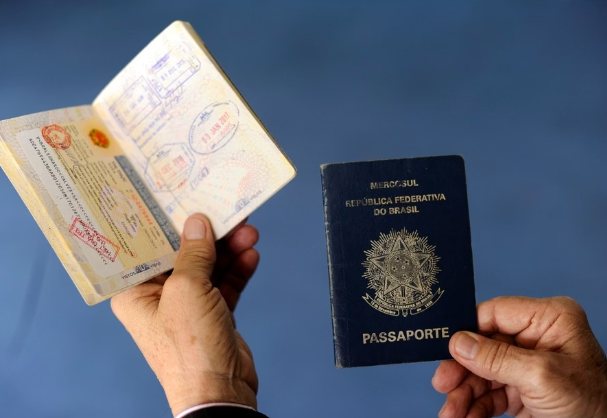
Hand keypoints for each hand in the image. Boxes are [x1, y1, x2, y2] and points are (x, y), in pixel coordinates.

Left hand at [111, 214, 259, 415]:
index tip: (180, 197)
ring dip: (229, 249)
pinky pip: (225, 283)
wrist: (220, 392)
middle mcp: (159, 297)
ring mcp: (188, 306)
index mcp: (136, 292)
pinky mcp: (213, 314)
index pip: (148, 247)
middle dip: (208, 234)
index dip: (165, 222)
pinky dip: (238, 269)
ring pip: (209, 266)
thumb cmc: (190, 348)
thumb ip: (194, 253)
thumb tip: (197, 222)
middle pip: (184, 253)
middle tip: (225, 210)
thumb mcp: (188, 291)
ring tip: (249, 230)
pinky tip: (251, 255)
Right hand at [432, 296, 606, 417]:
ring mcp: (527, 364)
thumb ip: (497, 358)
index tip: (445, 347)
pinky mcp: (522, 389)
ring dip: (463, 393)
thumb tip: (458, 343)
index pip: (495, 313)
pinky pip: (489, 392)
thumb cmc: (592, 405)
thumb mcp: (541, 376)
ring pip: (481, 372)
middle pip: (483, 345)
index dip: (469, 330)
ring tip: (450, 412)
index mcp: (549, 319)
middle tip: (443, 384)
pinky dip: (474, 406)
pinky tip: (464, 416)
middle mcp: (536, 337)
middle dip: (462, 369)